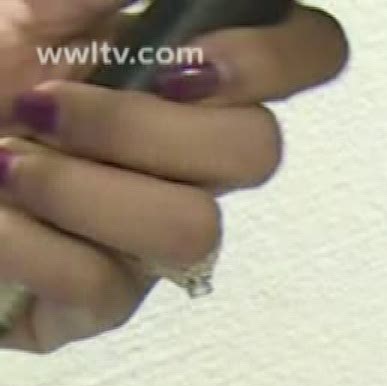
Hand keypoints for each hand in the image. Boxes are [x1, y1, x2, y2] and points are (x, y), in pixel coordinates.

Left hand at [0, 0, 347, 352]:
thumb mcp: (14, 6)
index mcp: (175, 68)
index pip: (307, 54)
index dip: (277, 58)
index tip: (187, 58)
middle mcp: (180, 153)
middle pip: (260, 153)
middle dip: (145, 129)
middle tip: (42, 106)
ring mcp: (145, 234)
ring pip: (196, 228)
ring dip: (82, 189)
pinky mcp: (97, 305)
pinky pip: (106, 285)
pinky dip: (29, 244)